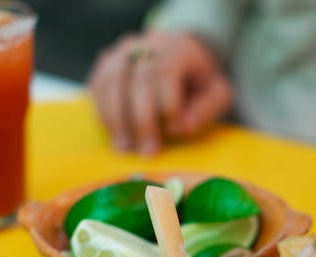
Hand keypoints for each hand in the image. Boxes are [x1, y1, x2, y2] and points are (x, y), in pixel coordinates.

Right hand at [87, 30, 231, 154]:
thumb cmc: (199, 82)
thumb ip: (207, 108)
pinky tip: (114, 135)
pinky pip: (98, 87)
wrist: (181, 57)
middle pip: (136, 80)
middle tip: (147, 152)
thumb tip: (183, 127)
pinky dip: (103, 113)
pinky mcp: (106, 65)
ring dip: (116, 120)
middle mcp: (145, 45)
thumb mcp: (217, 93)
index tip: (175, 131)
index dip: (168, 106)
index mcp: (176, 49)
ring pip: (111, 83)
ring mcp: (121, 53)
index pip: (165, 74)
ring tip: (125, 148)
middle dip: (141, 120)